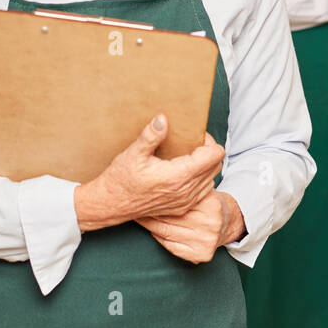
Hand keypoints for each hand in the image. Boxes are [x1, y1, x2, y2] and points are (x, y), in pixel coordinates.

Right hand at [74, 116, 223, 231]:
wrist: (110, 204)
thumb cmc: (120, 179)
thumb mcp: (133, 154)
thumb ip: (150, 136)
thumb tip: (162, 119)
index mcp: (178, 176)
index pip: (214, 155)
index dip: (208, 141)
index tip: (193, 136)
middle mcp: (186, 191)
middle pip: (216, 166)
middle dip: (208, 152)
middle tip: (190, 144)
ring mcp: (185, 202)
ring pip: (211, 179)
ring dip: (204, 166)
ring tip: (186, 157)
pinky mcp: (182, 207)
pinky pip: (203, 191)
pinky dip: (199, 179)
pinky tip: (183, 172)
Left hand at [137, 190, 245, 263]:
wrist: (229, 222)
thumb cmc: (209, 202)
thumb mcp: (203, 189)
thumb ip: (187, 185)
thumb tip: (153, 181)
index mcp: (211, 204)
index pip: (176, 201)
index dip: (155, 197)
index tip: (139, 192)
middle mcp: (210, 224)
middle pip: (169, 217)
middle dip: (149, 210)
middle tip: (132, 203)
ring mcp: (205, 241)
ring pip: (165, 231)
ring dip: (148, 223)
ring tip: (137, 215)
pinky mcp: (200, 255)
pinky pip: (170, 245)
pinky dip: (157, 237)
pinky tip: (150, 229)